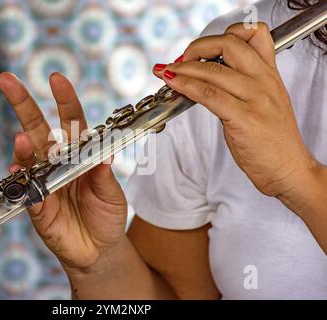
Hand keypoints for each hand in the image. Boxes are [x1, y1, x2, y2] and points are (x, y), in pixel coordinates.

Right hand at [0, 72, 127, 272]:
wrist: (99, 250)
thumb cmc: (107, 216)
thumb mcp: (112, 195)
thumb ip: (105, 177)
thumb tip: (104, 155)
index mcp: (78, 154)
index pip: (70, 120)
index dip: (64, 100)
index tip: (56, 78)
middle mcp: (57, 163)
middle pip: (37, 128)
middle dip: (22, 103)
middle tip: (6, 80)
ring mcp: (43, 182)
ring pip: (28, 158)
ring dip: (23, 147)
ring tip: (22, 139)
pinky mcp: (36, 207)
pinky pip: (25, 192)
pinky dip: (21, 182)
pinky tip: (17, 172)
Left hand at [153, 23, 318, 196]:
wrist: (288, 169)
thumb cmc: (272, 140)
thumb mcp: (262, 103)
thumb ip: (241, 86)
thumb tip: (205, 77)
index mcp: (270, 74)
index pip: (252, 33)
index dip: (222, 34)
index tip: (201, 49)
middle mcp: (264, 81)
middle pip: (228, 44)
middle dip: (197, 47)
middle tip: (180, 60)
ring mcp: (256, 98)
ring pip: (213, 70)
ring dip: (183, 68)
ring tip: (167, 72)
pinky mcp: (244, 118)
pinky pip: (209, 94)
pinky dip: (186, 86)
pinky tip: (174, 84)